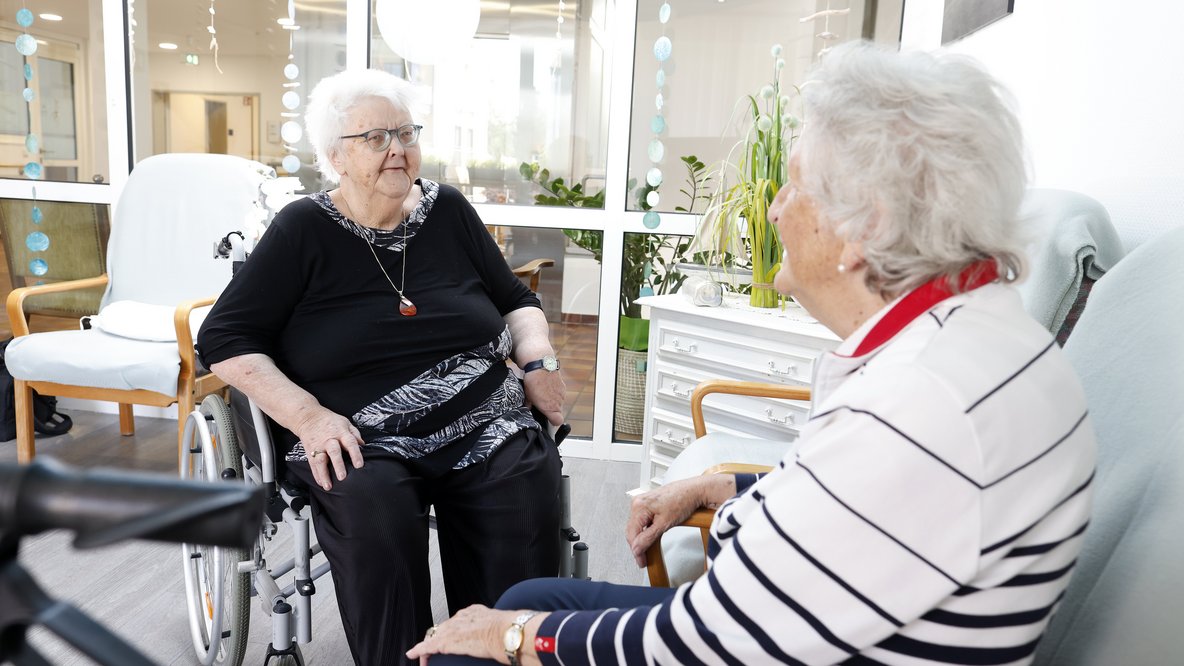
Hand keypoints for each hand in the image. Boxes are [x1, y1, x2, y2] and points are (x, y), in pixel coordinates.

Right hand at [293, 406, 364, 490]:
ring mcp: (318, 447)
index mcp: (340, 432)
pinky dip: (316, 475)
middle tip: (342, 477)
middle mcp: (329, 440)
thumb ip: (355, 434)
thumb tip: (363, 445)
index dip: (355, 454)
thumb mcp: (345, 422)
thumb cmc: (330, 421)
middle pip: (334, 452)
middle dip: (338, 465)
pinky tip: (321, 483)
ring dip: (324, 474)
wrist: (308, 417)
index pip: (350, 443)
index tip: (359, 465)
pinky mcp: (310, 452)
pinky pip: (313, 465)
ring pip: (320, 461)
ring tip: (328, 486)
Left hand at [406, 605, 523, 664]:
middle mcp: (462, 617)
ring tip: (424, 657)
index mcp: (475, 612)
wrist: (508, 633)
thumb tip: (506, 642)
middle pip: (443, 627)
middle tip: (434, 649)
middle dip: (437, 638)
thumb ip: (498, 632)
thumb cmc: (511, 632)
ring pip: (434, 636)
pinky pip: (428, 646)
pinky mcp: (447, 641)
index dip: (451, 630)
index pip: (457, 620)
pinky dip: (419, 650)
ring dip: (428, 647)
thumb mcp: (503, 627)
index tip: (451, 637)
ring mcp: (454, 628)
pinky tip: (412, 654)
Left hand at [523, 369, 565, 426]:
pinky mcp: (563, 387)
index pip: (558, 421)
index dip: (553, 422)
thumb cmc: (533, 382)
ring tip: (544, 393)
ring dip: (553, 401)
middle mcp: (558, 402)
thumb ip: (529, 404)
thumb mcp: (528, 395)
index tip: (548, 419)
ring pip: (559, 402)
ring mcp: (562, 394)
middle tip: (542, 404)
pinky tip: (548, 387)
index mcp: (550, 407)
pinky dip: (555, 393)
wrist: (541, 366)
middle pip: (558, 411)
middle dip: (551, 409)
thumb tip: (528, 407)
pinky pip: (560, 394)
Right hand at [625, 476, 733, 567]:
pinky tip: (649, 538)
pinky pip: (641, 521)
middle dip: (637, 546)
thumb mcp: (664, 524)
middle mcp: (638, 503)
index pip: (632, 534)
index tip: (641, 562)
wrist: (694, 490)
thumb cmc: (682, 501)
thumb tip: (637, 549)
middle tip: (643, 560)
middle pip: (632, 530)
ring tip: (647, 552)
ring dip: (640, 539)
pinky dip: (644, 531)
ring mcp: (642, 502)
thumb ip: (648, 538)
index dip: (636, 551)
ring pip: (636, 526)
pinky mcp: (648, 503)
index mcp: (639, 506)